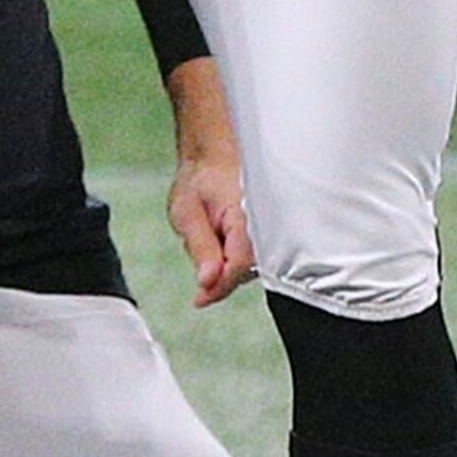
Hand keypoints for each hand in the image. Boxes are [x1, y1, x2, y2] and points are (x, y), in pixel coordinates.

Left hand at [163, 60, 254, 306]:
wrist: (216, 158)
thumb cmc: (200, 182)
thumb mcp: (186, 212)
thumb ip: (200, 247)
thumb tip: (208, 282)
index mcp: (246, 214)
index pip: (239, 264)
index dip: (218, 285)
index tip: (200, 298)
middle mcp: (265, 225)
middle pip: (247, 272)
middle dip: (222, 274)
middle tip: (201, 251)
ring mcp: (270, 233)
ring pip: (248, 270)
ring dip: (226, 266)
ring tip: (210, 230)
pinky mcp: (268, 239)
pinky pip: (250, 262)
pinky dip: (232, 260)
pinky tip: (220, 236)